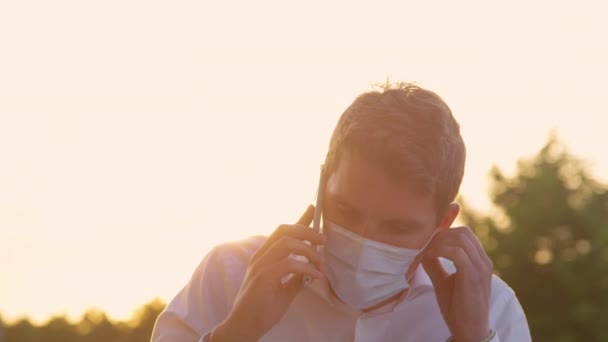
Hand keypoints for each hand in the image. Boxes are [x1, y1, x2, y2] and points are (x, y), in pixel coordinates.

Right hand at [210, 205, 325, 341]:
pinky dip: (306, 267)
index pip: (283, 232)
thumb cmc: (262, 309)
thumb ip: (295, 277)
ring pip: (287, 243)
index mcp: (265, 256)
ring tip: (321, 261)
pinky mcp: (263, 276)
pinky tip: (315, 275)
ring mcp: (260, 265)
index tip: (312, 208)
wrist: (245, 326)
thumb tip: (311, 268)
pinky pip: (289, 264)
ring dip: (308, 249)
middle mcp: (261, 256)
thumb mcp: (284, 289)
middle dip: (306, 230)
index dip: (299, 219)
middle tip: (323, 239)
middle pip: (284, 230)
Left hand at [416, 227, 492, 341]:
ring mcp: (481, 268)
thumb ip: (436, 265)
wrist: (470, 331)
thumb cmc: (458, 307)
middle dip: (441, 235)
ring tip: (427, 253)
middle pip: (463, 232)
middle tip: (426, 246)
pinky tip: (430, 259)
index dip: (445, 233)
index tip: (428, 242)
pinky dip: (439, 251)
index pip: (465, 234)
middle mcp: (484, 261)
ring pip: (460, 238)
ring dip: (439, 242)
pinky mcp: (473, 276)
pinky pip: (456, 252)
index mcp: (480, 261)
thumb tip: (423, 251)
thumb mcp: (444, 282)